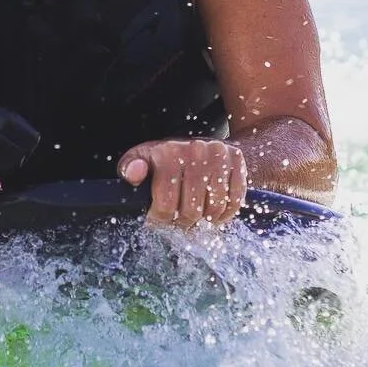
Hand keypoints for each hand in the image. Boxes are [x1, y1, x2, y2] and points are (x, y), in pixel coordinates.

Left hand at [116, 139, 247, 227]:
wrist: (205, 144)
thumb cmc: (169, 159)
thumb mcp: (144, 159)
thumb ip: (130, 167)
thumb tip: (134, 174)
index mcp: (168, 151)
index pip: (166, 204)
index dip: (161, 219)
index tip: (159, 218)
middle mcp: (195, 150)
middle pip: (191, 211)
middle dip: (183, 223)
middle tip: (179, 220)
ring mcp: (218, 154)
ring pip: (214, 209)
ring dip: (205, 221)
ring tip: (196, 216)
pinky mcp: (237, 159)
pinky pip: (235, 201)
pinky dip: (225, 215)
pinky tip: (214, 213)